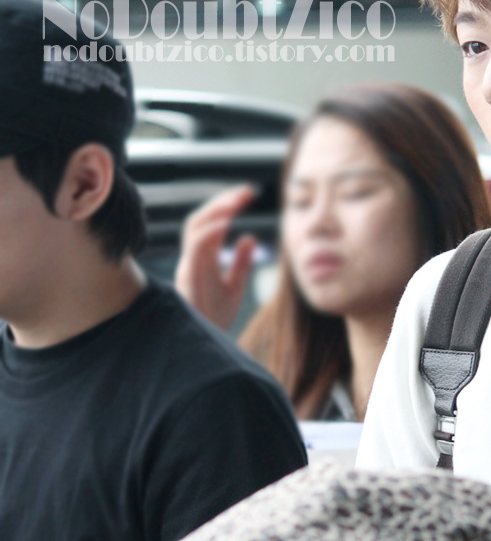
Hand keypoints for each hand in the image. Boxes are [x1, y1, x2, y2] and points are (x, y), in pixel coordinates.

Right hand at [175, 185, 258, 330]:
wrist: (203, 348)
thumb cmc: (215, 319)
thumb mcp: (234, 287)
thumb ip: (241, 263)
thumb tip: (249, 238)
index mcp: (203, 258)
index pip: (212, 223)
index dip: (227, 205)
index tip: (249, 194)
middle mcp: (193, 258)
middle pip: (201, 219)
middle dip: (221, 201)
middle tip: (247, 192)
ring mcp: (190, 266)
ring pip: (194, 227)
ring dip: (216, 210)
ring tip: (237, 201)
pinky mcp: (189, 276)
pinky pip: (194, 247)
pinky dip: (209, 231)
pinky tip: (226, 223)